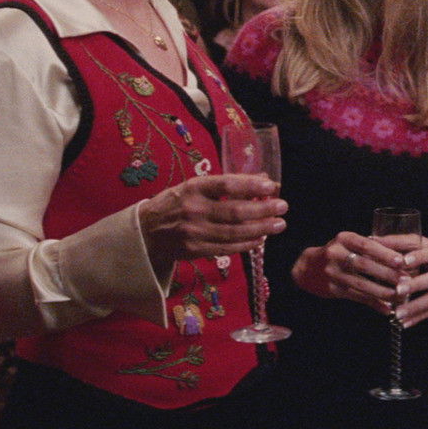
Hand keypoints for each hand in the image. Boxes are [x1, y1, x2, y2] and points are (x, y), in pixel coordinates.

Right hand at [139, 174, 285, 273]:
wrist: (145, 232)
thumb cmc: (174, 203)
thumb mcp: (194, 186)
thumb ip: (225, 184)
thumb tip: (262, 178)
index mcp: (193, 188)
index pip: (226, 185)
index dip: (250, 185)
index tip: (271, 184)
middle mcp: (193, 210)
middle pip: (235, 211)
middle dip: (263, 209)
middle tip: (282, 206)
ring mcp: (194, 233)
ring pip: (234, 232)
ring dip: (261, 228)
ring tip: (278, 224)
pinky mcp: (196, 250)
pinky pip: (227, 248)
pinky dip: (247, 244)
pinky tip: (261, 238)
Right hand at [292, 233, 427, 327]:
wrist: (306, 268)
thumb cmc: (339, 252)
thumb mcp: (350, 243)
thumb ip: (371, 247)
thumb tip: (403, 256)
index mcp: (344, 238)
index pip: (367, 245)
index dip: (385, 253)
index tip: (402, 261)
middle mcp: (336, 254)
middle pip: (365, 265)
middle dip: (387, 274)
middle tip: (407, 280)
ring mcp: (333, 273)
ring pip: (362, 284)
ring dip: (383, 291)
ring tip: (401, 295)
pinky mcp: (332, 290)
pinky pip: (357, 298)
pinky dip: (374, 303)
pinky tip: (387, 309)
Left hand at [392, 236, 427, 328]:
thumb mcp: (418, 245)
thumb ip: (398, 243)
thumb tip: (373, 240)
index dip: (418, 257)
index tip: (403, 261)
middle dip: (416, 285)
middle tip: (398, 290)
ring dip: (416, 307)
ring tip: (398, 313)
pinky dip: (419, 318)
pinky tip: (404, 323)